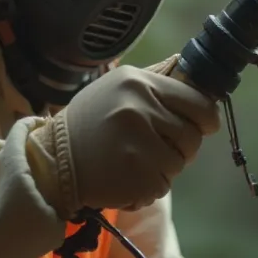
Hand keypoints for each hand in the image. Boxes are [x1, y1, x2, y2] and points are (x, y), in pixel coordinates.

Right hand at [29, 61, 220, 215]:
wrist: (51, 160)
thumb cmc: (87, 122)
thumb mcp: (116, 87)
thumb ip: (154, 82)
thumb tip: (190, 69)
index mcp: (138, 83)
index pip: (198, 102)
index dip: (206, 118)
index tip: (204, 126)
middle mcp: (139, 110)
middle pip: (192, 136)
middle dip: (181, 147)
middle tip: (156, 149)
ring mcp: (138, 145)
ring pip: (179, 164)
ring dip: (163, 168)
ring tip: (135, 162)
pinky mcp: (136, 178)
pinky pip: (163, 186)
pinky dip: (149, 188)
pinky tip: (126, 178)